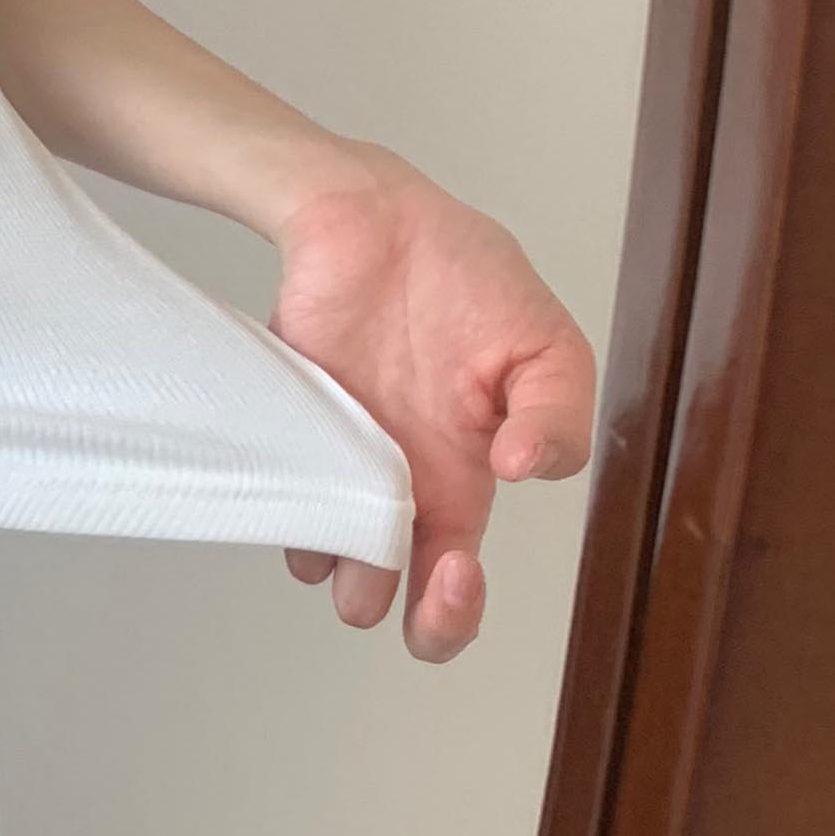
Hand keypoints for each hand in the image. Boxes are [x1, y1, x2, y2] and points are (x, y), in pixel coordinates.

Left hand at [267, 142, 597, 662]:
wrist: (377, 220)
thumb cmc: (470, 280)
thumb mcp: (547, 343)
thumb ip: (557, 413)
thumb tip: (523, 470)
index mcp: (466, 480)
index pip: (458, 586)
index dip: (455, 610)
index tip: (457, 572)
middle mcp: (399, 486)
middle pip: (391, 599)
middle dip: (396, 615)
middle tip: (389, 578)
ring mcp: (339, 459)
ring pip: (323, 556)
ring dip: (328, 562)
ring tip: (338, 525)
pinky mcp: (291, 426)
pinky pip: (278, 492)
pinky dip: (283, 504)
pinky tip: (299, 478)